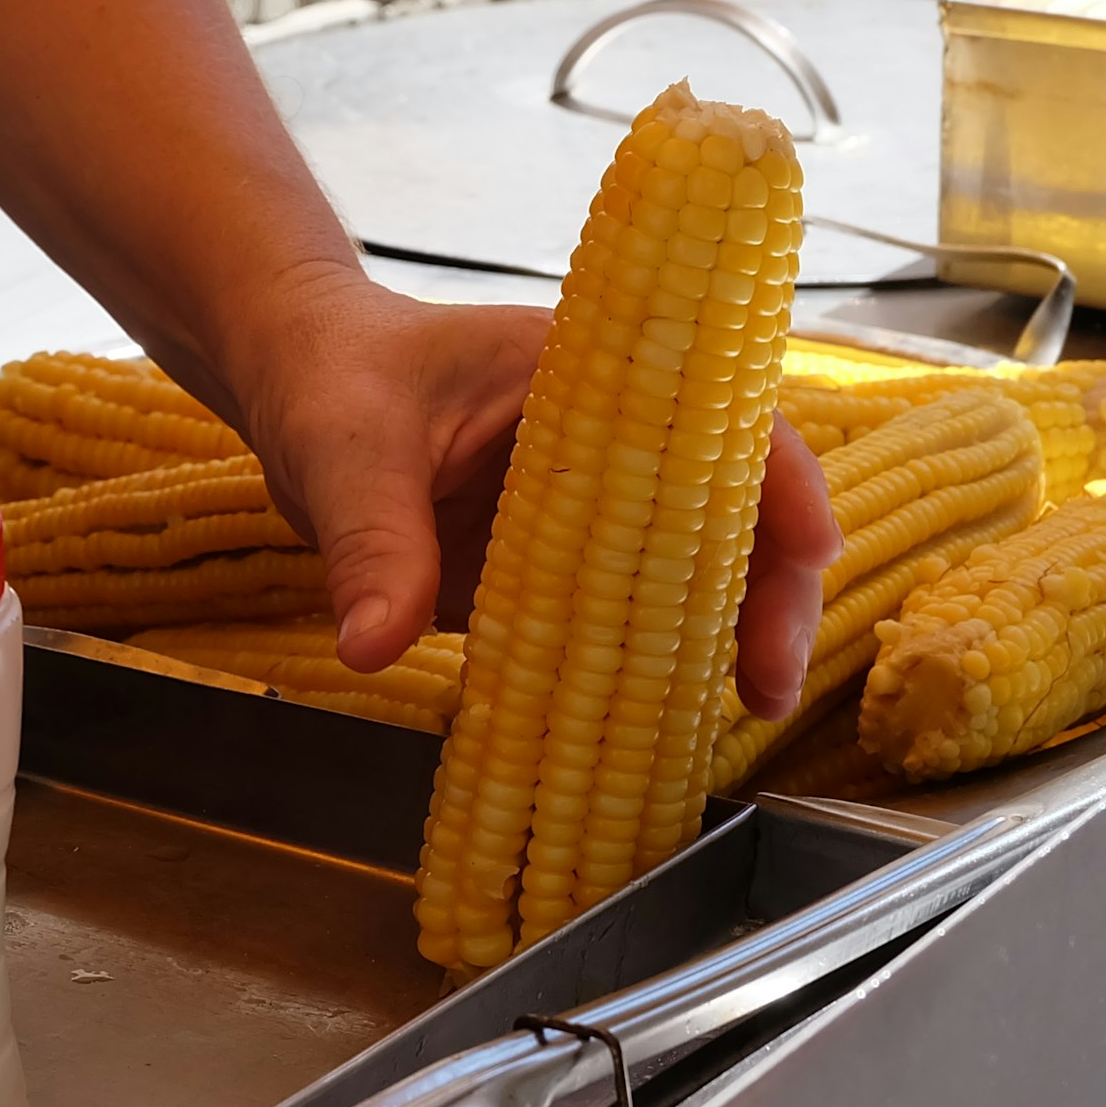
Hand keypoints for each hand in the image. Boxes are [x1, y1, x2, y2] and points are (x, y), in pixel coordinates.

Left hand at [215, 267, 843, 721]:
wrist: (295, 385)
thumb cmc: (331, 377)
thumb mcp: (344, 445)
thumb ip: (370, 540)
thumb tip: (374, 643)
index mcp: (590, 372)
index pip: (720, 412)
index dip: (779, 479)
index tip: (809, 549)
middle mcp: (611, 443)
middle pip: (729, 508)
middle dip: (769, 592)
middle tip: (767, 679)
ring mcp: (586, 513)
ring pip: (688, 574)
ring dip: (722, 640)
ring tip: (746, 709)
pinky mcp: (551, 576)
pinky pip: (614, 627)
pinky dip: (641, 675)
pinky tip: (652, 734)